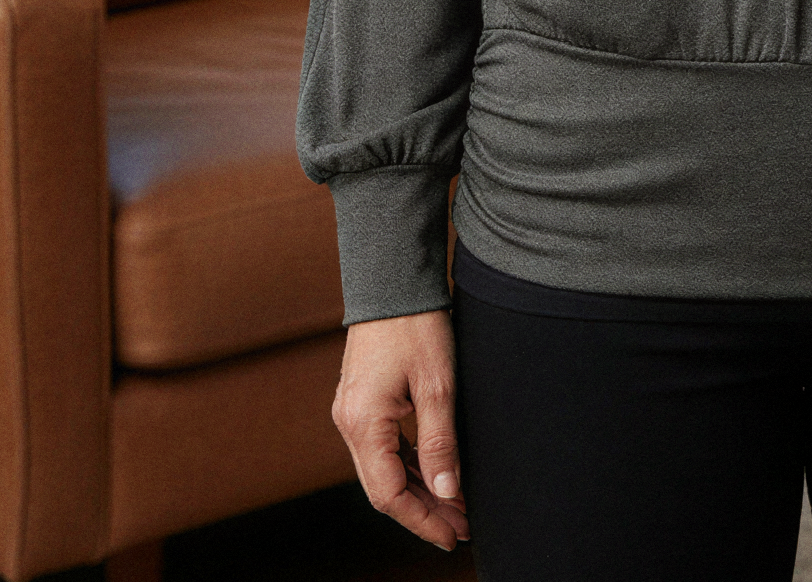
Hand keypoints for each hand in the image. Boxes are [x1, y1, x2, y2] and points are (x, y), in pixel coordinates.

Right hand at [333, 309, 469, 548]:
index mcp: (363, 423)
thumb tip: (448, 492)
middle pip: (383, 487)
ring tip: (455, 505)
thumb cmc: (416, 325)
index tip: (454, 533)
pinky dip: (408, 464)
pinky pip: (382, 447)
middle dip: (423, 510)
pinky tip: (435, 471)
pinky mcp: (361, 400)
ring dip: (418, 489)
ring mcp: (352, 411)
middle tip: (462, 526)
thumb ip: (441, 441)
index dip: (422, 520)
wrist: (392, 277)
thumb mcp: (437, 385)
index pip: (389, 495)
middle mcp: (349, 423)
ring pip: (383, 468)